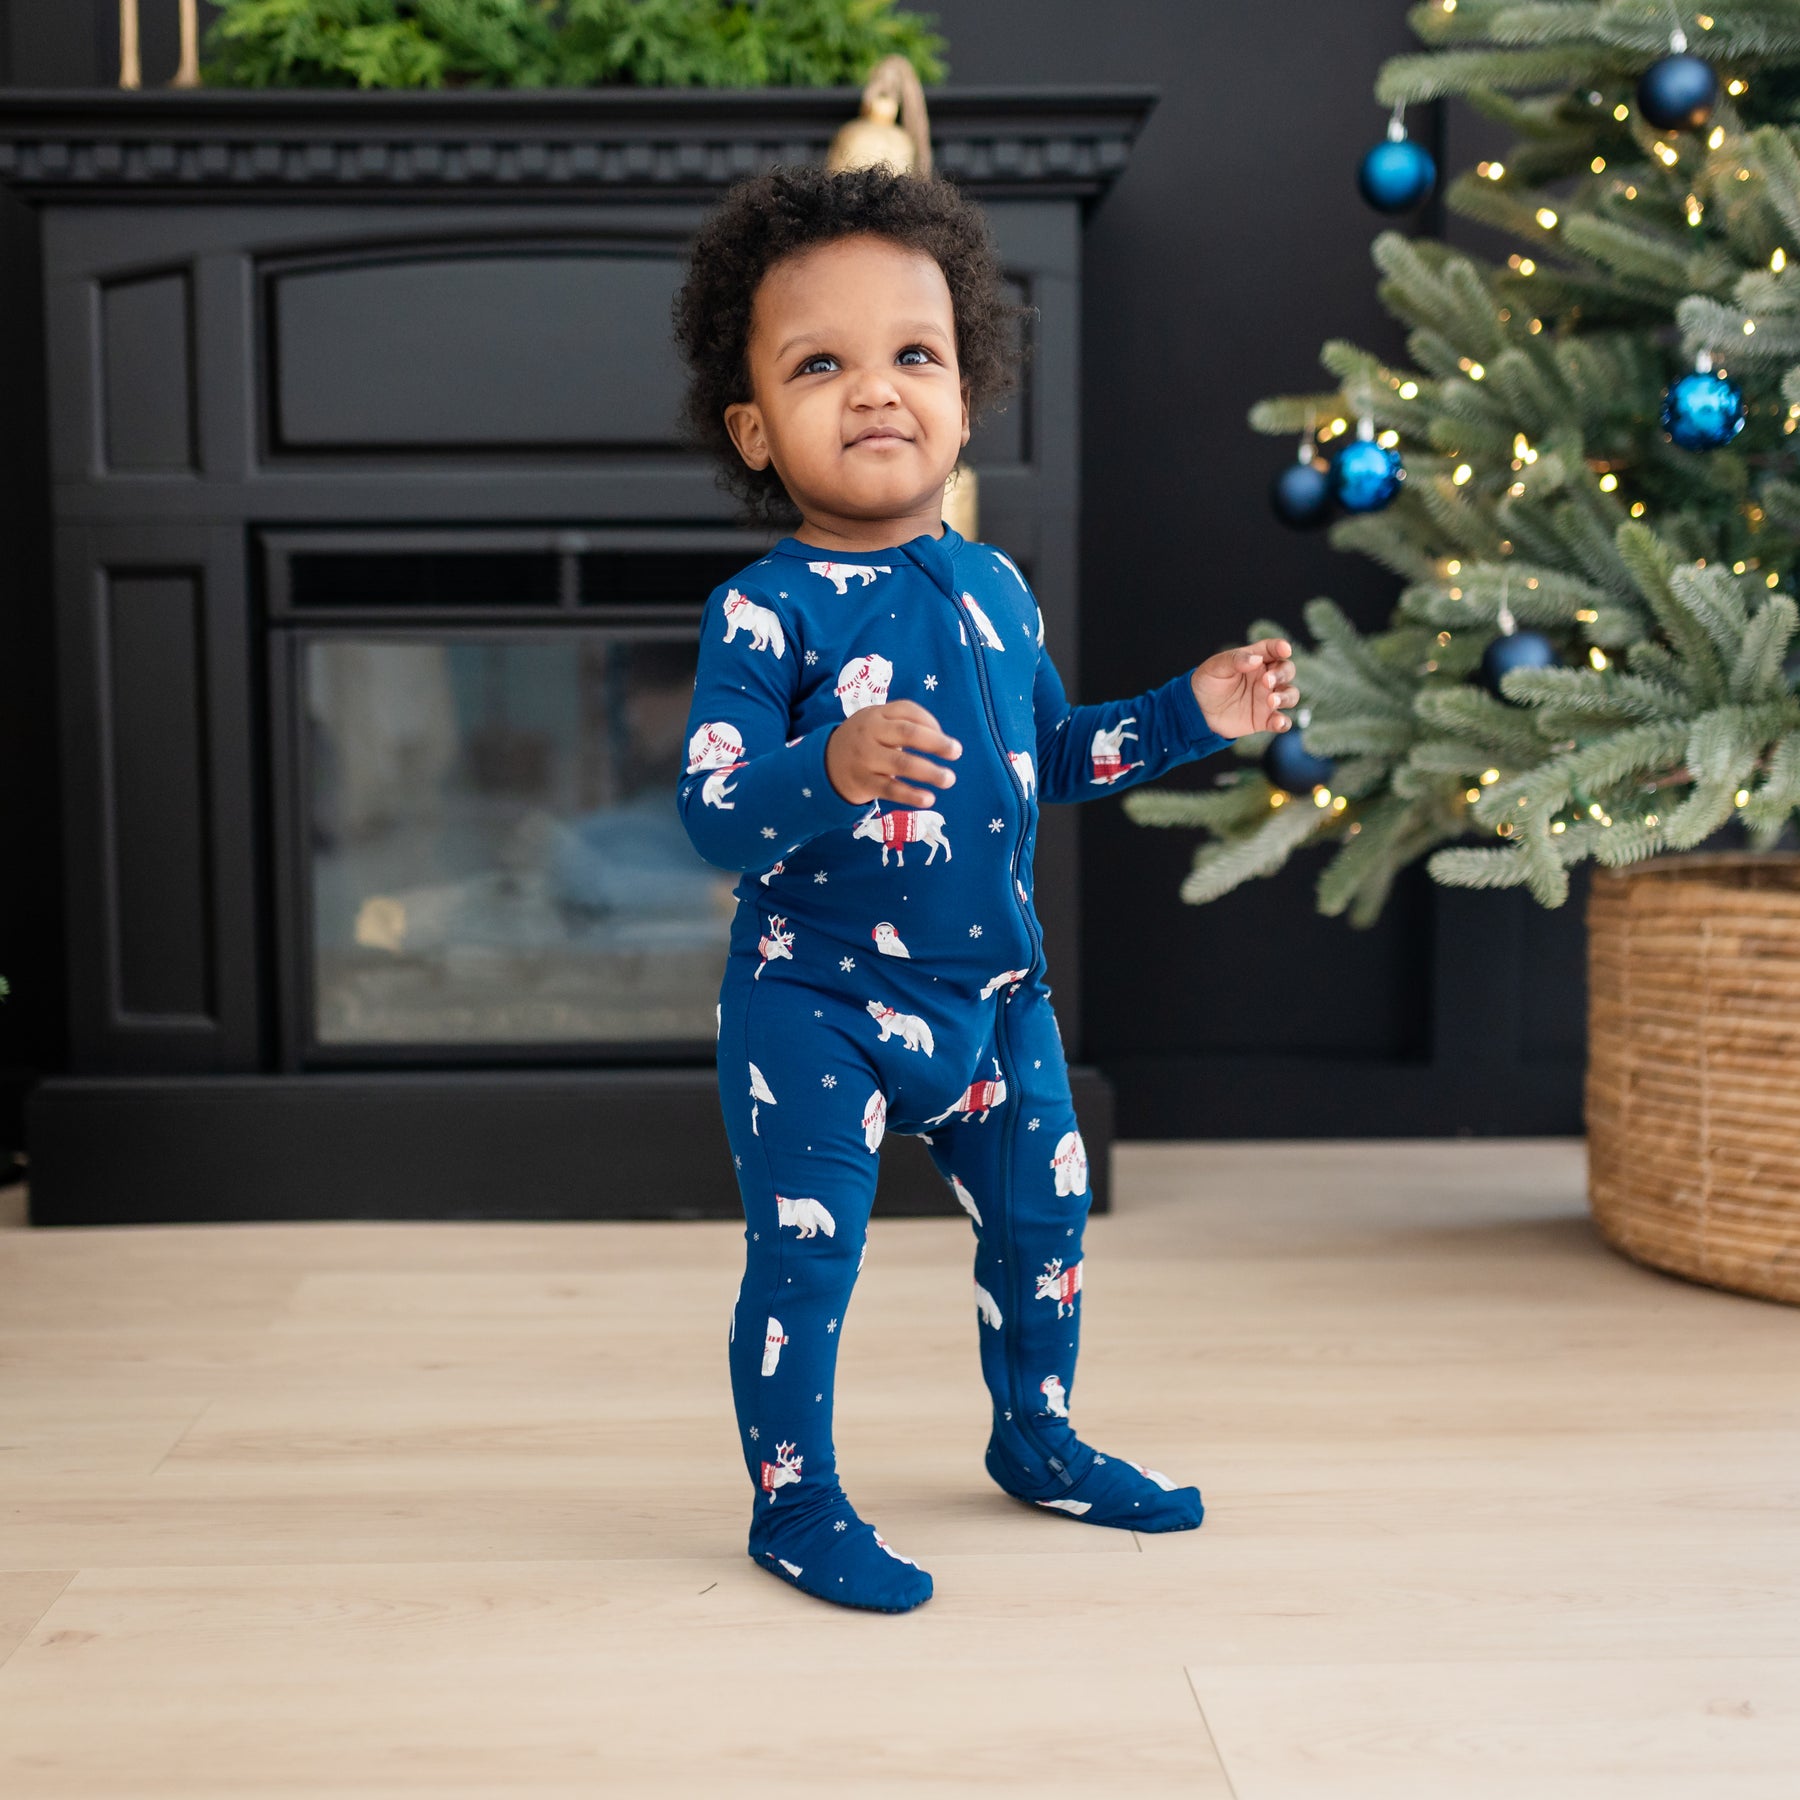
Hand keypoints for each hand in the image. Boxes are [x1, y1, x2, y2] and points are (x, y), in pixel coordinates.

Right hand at [825, 700, 961, 807]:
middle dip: (935, 742)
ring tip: (949, 779)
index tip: (946, 739)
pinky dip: (910, 795)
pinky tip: (928, 799)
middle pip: (907, 733)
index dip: (931, 723)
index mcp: (877, 714)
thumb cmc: (864, 740)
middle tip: (956, 752)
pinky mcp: (863, 782)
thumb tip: (942, 740)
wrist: (825, 764)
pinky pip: (890, 789)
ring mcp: (865, 758)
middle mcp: (870, 733)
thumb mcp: (877, 722)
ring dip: (928, 772)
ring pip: (901, 763)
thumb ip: (905, 723)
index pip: (908, 711)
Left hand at [1191, 638, 1297, 737]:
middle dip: (1282, 674)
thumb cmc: (1208, 683)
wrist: (1197, 711)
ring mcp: (1267, 699)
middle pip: (1286, 671)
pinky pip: (1282, 721)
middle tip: (1267, 681)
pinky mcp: (1264, 719)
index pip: (1273, 649)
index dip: (1281, 648)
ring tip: (1271, 701)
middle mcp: (1266, 678)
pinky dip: (1284, 722)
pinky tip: (1278, 722)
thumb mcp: (1216, 667)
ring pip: (1290, 695)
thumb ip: (1236, 660)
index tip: (1285, 650)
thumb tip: (1256, 660)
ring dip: (1286, 697)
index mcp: (1256, 660)